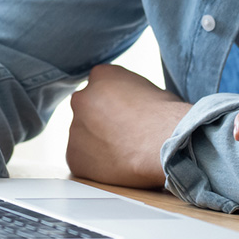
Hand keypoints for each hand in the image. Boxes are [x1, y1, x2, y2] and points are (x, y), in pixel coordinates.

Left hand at [67, 64, 190, 187]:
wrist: (164, 144)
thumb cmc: (165, 116)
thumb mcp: (147, 88)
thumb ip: (125, 92)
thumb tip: (124, 104)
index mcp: (101, 75)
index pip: (98, 85)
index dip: (112, 101)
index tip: (123, 112)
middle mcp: (82, 98)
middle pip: (86, 108)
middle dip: (99, 119)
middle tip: (122, 132)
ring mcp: (75, 127)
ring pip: (83, 135)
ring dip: (97, 142)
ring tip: (124, 150)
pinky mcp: (73, 156)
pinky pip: (82, 160)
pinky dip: (95, 164)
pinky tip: (117, 163)